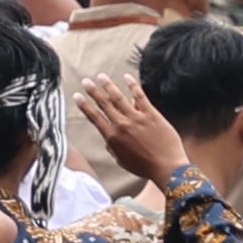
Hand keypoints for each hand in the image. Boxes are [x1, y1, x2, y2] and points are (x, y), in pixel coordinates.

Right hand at [72, 70, 186, 178]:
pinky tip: (126, 77)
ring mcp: (136, 118)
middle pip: (104, 105)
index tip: (77, 96)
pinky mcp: (151, 114)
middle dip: (93, 91)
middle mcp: (121, 125)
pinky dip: (132, 85)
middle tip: (85, 81)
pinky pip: (140, 96)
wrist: (166, 166)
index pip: (94, 117)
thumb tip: (108, 137)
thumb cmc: (143, 166)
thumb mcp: (121, 160)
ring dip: (108, 86)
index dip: (85, 106)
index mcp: (112, 138)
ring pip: (118, 98)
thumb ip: (112, 147)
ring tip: (101, 76)